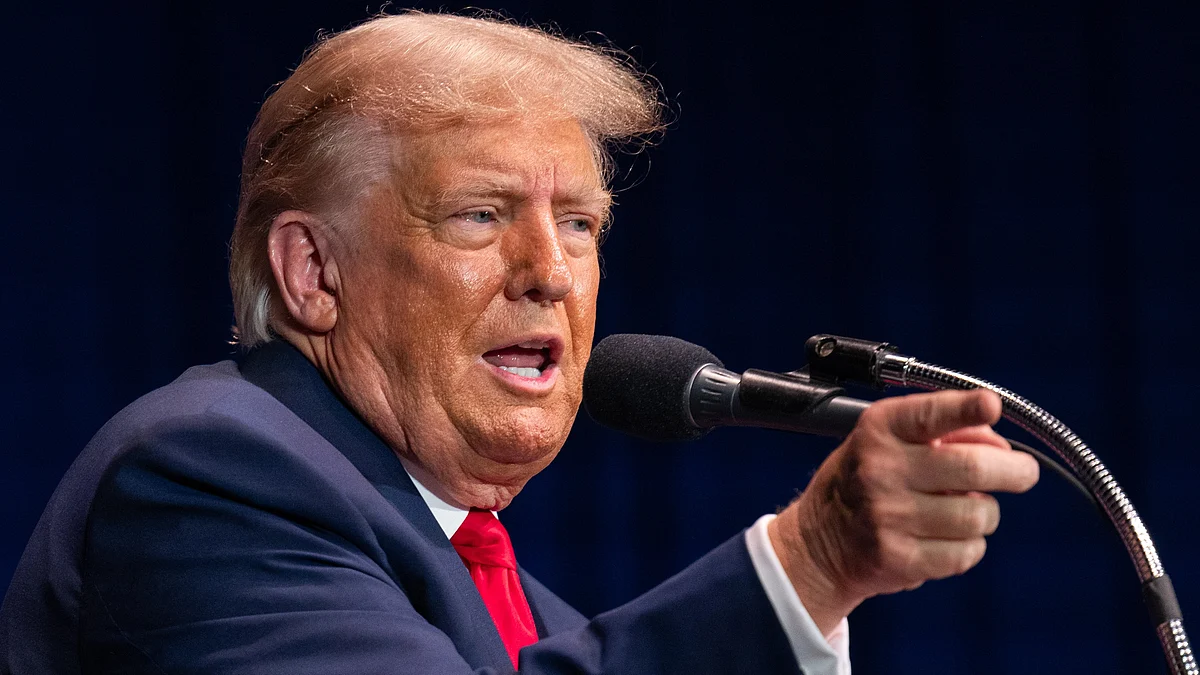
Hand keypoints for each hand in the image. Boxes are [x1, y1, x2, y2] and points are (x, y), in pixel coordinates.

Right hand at [768, 389, 1039, 634]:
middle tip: (1024, 472)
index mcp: (879, 430)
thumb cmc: (867, 479)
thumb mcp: (889, 439)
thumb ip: (944, 431)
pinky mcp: (899, 558)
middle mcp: (880, 470)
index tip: (991, 406)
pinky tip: (949, 537)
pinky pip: (967, 552)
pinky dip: (970, 545)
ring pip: (978, 514)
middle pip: (972, 468)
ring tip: (966, 509)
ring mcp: (888, 516)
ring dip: (985, 513)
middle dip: (1014, 471)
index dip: (965, 410)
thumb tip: (1001, 446)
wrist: (820, 539)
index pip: (930, 414)